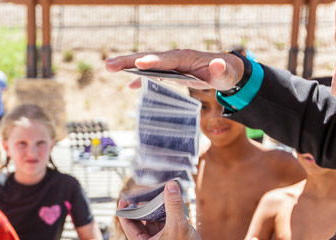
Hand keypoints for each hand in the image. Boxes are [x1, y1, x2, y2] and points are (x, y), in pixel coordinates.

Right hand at [105, 49, 243, 90]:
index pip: (167, 59)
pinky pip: (151, 73)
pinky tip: (129, 87)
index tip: (139, 64)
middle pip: (149, 58)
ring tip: (109, 67)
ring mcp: (171, 64)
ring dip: (127, 65)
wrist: (226, 71)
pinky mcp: (170, 71)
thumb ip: (221, 71)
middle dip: (130, 61)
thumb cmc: (226, 73)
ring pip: (146, 64)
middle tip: (110, 65)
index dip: (153, 62)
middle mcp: (175, 57)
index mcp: (187, 57)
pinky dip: (139, 78)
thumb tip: (217, 65)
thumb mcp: (226, 74)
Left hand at [118, 181, 205, 239]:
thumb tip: (171, 185)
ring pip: (146, 229)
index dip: (126, 209)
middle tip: (144, 196)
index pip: (127, 224)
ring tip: (157, 202)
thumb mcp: (179, 226)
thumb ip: (173, 204)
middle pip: (136, 226)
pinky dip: (158, 224)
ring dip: (151, 216)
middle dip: (142, 211)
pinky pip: (154, 234)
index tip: (125, 197)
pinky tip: (165, 213)